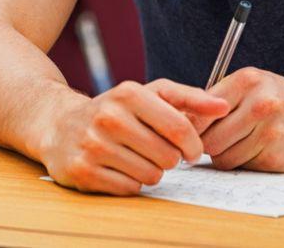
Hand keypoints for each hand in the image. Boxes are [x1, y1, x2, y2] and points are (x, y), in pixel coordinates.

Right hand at [38, 78, 228, 194]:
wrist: (60, 125)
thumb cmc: (116, 109)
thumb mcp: (151, 94)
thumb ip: (189, 98)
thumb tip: (223, 106)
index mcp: (129, 94)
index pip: (180, 129)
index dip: (194, 146)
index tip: (192, 152)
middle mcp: (108, 117)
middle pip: (167, 157)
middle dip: (169, 159)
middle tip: (157, 152)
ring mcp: (93, 145)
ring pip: (150, 176)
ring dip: (150, 172)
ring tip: (137, 158)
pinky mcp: (83, 171)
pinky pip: (129, 189)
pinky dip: (131, 183)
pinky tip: (120, 168)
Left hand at [201, 67, 283, 171]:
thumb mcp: (256, 84)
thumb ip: (221, 98)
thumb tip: (181, 120)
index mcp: (248, 80)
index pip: (200, 112)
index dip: (192, 126)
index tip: (192, 132)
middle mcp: (260, 104)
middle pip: (208, 139)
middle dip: (208, 144)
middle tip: (218, 141)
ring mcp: (269, 132)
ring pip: (222, 157)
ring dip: (226, 156)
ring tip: (242, 143)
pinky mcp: (275, 157)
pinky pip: (241, 167)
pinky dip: (244, 163)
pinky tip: (260, 150)